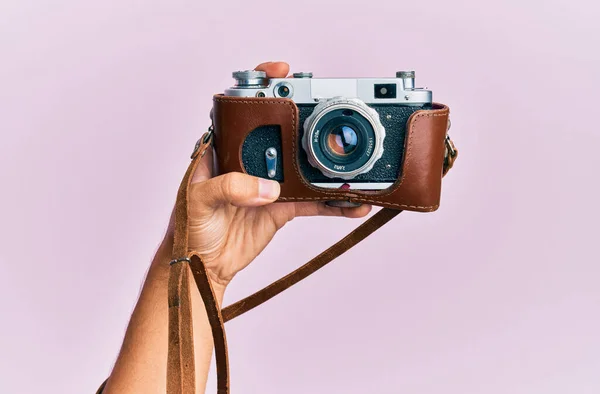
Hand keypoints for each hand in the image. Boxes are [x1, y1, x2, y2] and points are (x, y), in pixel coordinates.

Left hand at [175, 61, 371, 292]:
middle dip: (308, 122)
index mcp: (224, 150)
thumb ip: (229, 188)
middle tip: (331, 118)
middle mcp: (250, 161)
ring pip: (304, 168)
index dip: (261, 86)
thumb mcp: (200, 201)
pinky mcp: (282, 207)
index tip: (282, 72)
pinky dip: (333, 203)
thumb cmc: (191, 229)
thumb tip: (268, 188)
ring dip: (328, 168)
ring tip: (353, 168)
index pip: (242, 110)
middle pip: (282, 133)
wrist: (203, 267)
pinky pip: (313, 202)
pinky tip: (351, 204)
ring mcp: (269, 184)